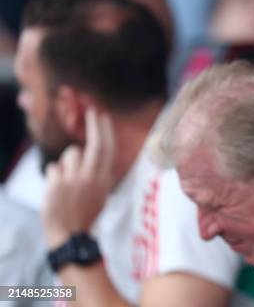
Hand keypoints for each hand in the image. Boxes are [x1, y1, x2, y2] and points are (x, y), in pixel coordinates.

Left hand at [42, 108, 116, 247]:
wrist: (69, 234)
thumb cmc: (85, 212)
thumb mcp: (101, 193)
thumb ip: (99, 172)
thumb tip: (96, 152)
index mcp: (104, 179)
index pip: (108, 149)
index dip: (106, 130)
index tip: (104, 116)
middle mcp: (92, 177)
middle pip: (94, 144)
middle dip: (94, 125)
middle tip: (91, 111)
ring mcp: (75, 180)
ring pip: (70, 154)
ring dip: (66, 162)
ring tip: (66, 180)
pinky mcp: (57, 184)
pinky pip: (53, 168)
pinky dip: (54, 176)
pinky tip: (56, 191)